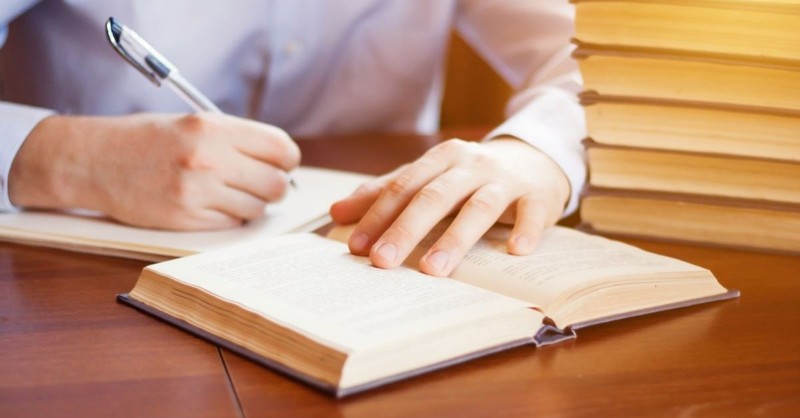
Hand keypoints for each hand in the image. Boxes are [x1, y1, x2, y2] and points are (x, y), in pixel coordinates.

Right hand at [9, 112, 299, 229]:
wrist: (93, 160)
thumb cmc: (147, 139)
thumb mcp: (193, 123)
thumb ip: (237, 139)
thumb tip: (283, 162)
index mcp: (214, 128)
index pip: (281, 149)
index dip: (286, 159)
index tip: (281, 163)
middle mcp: (209, 159)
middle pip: (276, 184)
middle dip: (273, 186)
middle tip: (258, 183)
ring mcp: (197, 192)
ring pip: (257, 209)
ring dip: (250, 204)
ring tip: (228, 193)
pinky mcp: (186, 219)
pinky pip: (232, 224)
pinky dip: (228, 218)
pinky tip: (209, 205)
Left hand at [330, 137, 569, 276]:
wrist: (536, 157)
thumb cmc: (473, 174)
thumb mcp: (430, 176)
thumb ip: (387, 192)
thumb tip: (337, 212)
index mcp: (441, 158)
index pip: (403, 187)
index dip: (378, 215)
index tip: (356, 247)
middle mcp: (471, 165)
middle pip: (434, 197)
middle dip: (405, 229)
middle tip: (382, 261)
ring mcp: (505, 180)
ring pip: (478, 208)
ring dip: (454, 239)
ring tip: (432, 269)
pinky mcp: (538, 195)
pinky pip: (532, 213)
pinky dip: (524, 230)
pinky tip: (515, 252)